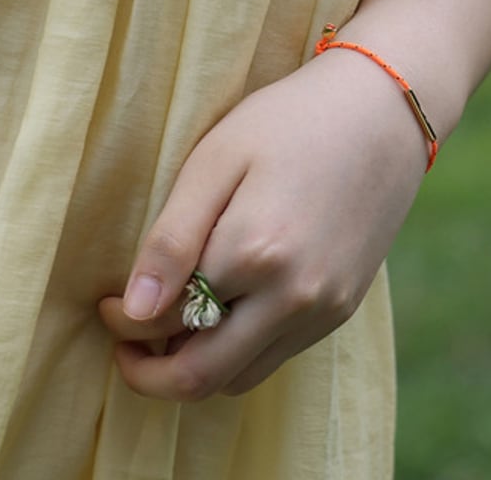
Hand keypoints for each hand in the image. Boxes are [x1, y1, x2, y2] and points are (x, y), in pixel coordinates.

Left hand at [98, 48, 425, 400]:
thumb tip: (135, 311)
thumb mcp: (216, 160)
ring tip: (176, 324)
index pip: (166, 323)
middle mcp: (294, 298)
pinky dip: (241, 351)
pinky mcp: (344, 307)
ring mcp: (325, 309)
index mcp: (254, 255)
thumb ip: (173, 239)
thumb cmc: (289, 121)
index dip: (123, 322)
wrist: (381, 112)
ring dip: (197, 365)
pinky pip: (279, 355)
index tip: (108, 302)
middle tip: (128, 340)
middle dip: (150, 373)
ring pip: (241, 377)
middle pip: (202, 377)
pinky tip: (229, 309)